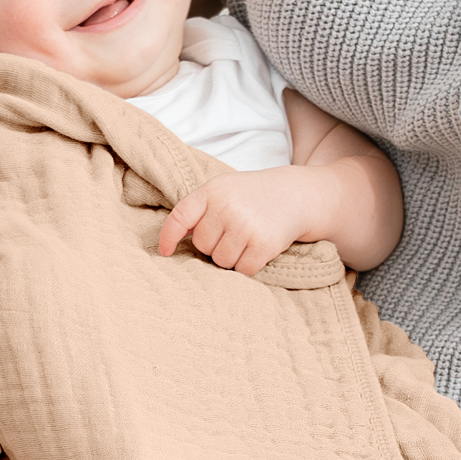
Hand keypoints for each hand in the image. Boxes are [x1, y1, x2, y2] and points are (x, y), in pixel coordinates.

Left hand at [155, 168, 328, 277]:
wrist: (295, 195)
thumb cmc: (252, 195)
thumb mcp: (223, 190)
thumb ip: (198, 209)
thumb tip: (172, 241)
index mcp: (211, 192)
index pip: (180, 217)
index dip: (168, 238)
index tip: (165, 253)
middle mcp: (226, 208)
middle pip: (202, 245)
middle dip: (214, 244)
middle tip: (232, 232)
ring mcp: (245, 226)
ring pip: (221, 261)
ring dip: (231, 257)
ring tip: (245, 240)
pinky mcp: (263, 244)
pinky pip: (242, 269)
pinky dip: (248, 266)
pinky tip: (256, 249)